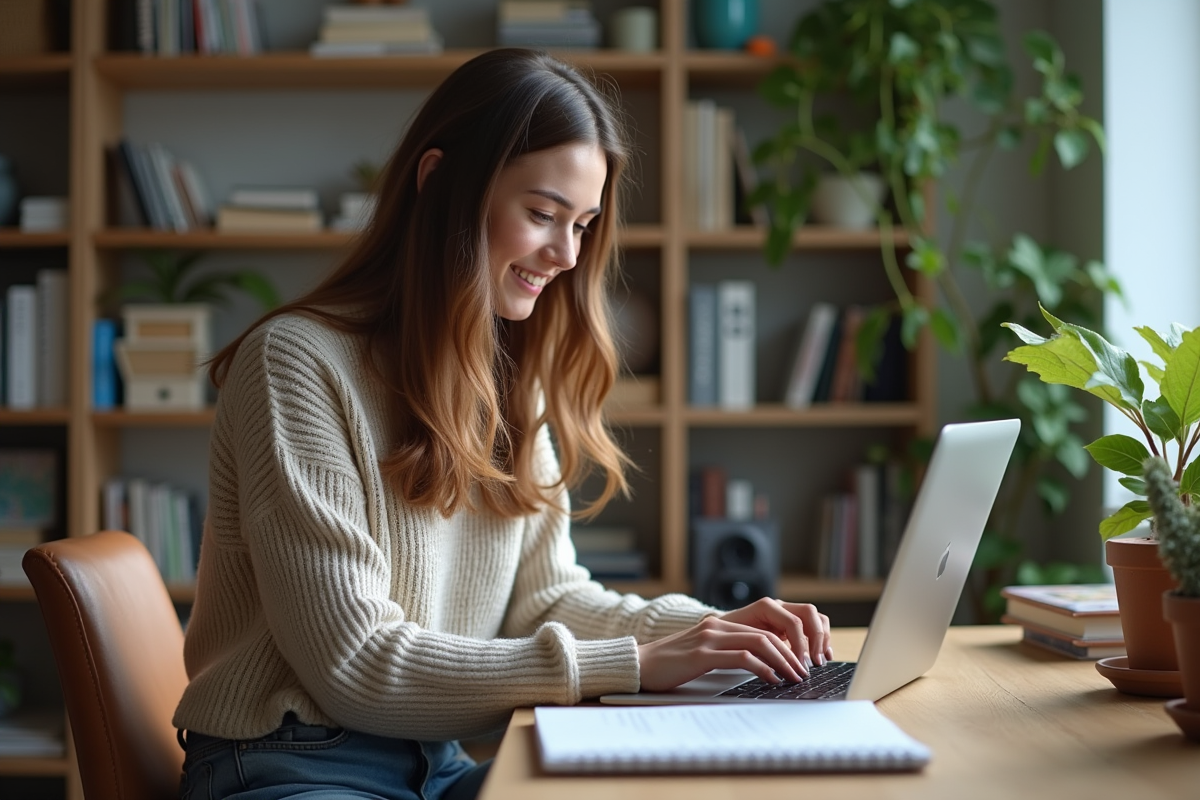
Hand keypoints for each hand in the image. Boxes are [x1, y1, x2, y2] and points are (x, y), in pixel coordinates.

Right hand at [636, 598, 826, 691]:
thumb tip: (760, 666)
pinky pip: (742, 657)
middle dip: (792, 654)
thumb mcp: (704, 653)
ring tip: (794, 677)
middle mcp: (717, 626)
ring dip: (783, 662)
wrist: (640, 665)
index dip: (787, 645)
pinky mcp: (703, 654)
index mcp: (720, 624)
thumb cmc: (671, 665)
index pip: (764, 628)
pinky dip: (763, 668)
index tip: (799, 662)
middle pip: (768, 634)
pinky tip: (771, 679)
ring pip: (760, 643)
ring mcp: (710, 638)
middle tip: (804, 672)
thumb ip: (727, 652)